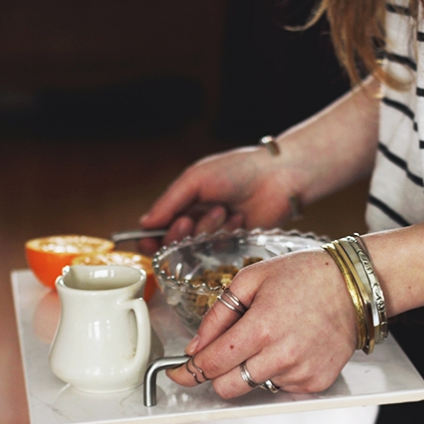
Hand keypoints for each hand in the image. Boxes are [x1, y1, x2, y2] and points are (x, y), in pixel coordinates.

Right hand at [138, 146, 301, 253]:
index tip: (148, 241)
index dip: (150, 237)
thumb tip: (144, 224)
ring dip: (206, 230)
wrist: (278, 177)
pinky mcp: (235, 247)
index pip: (158, 226)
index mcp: (185, 202)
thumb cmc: (237, 170)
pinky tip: (240, 219)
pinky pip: (219, 253)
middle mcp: (198, 221)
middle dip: (178, 234)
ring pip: (196, 249)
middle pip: (173, 243)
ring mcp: (216, 235)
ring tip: (224, 210)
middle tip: (187, 221)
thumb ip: (169, 201)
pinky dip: (226, 236)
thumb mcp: (196, 178)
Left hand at [167, 248, 357, 397]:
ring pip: (255, 387)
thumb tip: (196, 346)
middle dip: (216, 374)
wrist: (354, 284)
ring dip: (251, 369)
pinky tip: (289, 346)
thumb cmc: (305, 275)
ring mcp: (301, 372)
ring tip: (269, 338)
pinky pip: (282, 388)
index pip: (211, 364)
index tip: (178, 373)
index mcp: (261, 328)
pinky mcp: (317, 382)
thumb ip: (218, 314)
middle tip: (221, 354)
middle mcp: (281, 356)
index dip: (188, 371)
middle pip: (228, 387)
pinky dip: (277, 372)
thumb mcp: (251, 279)